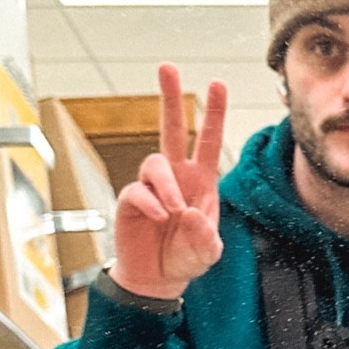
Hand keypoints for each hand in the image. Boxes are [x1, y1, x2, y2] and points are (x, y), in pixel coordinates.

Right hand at [110, 63, 227, 301]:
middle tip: (167, 67)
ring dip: (166, 186)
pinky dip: (150, 203)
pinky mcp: (131, 200)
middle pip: (170, 128)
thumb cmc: (186, 259)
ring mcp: (151, 187)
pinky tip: (158, 217)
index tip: (216, 83)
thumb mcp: (208, 253)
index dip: (213, 113)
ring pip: (155, 164)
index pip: (206, 140)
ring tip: (173, 212)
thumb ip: (206, 238)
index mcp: (201, 181)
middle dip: (170, 97)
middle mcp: (176, 177)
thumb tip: (191, 215)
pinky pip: (137, 190)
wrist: (157, 280)